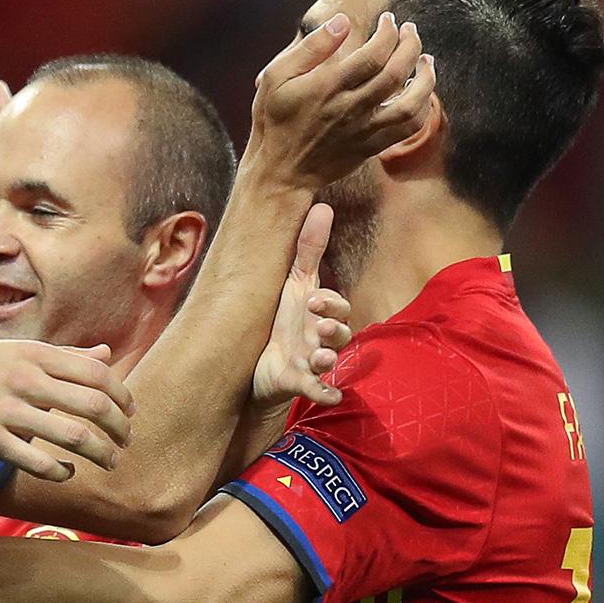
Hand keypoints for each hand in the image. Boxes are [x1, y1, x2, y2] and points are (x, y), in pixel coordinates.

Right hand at [0, 340, 132, 481]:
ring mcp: (8, 411)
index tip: (130, 413)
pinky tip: (67, 472)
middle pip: (94, 405)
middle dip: (119, 429)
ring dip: (100, 454)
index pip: (97, 373)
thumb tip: (107, 353)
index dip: (122, 396)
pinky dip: (62, 472)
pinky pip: (39, 462)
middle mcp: (26, 380)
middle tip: (125, 442)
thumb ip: (64, 355)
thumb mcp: (16, 351)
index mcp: (35, 355)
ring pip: (73, 437)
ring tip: (107, 461)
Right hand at [248, 12, 435, 189]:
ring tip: (426, 61)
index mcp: (328, 87)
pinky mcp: (371, 146)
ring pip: (410, 103)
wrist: (280, 171)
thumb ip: (311, 48)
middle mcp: (350, 108)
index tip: (389, 20)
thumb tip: (342, 22)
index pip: (374, 54)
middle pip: (397, 72)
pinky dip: (422, 108)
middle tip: (410, 31)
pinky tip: (421, 93)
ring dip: (426, 78)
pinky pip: (408, 128)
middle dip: (410, 45)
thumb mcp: (276, 77)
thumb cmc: (275, 120)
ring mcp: (364, 129)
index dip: (388, 32)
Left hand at [251, 203, 352, 409]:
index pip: (336, 306)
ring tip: (319, 356)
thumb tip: (323, 205)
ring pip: (329, 361)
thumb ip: (309, 250)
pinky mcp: (301, 383)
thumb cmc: (283, 319)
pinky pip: (320, 390)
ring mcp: (314, 362)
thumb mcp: (295, 284)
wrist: (263, 361)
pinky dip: (326, 393)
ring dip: (327, 359)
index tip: (313, 301)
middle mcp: (322, 338)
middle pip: (340, 334)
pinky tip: (331, 397)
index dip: (329, 304)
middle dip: (332, 330)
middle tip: (319, 326)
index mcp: (321, 314)